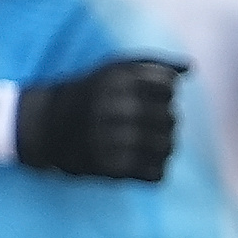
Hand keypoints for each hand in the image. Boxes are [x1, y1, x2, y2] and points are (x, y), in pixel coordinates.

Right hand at [14, 59, 188, 182]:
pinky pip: (156, 174)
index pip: (168, 88)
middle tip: (147, 125)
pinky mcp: (110, 168)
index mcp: (117, 80)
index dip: (164, 94)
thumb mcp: (114, 68)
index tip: (149, 98)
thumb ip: (154, 64)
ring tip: (148, 143)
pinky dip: (155, 169)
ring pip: (167, 147)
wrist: (46, 126)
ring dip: (164, 147)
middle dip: (165, 122)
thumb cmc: (89, 93)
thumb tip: (190, 68)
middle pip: (170, 119)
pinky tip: (142, 161)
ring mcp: (112, 139)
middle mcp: (115, 107)